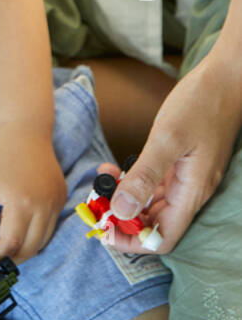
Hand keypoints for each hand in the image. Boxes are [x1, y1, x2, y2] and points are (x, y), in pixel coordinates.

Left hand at [0, 123, 67, 262]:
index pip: (11, 244)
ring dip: (27, 248)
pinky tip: (23, 227)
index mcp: (21, 203)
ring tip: (9, 245)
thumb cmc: (1, 156)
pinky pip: (52, 226)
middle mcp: (43, 207)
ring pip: (44, 240)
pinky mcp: (62, 198)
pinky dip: (38, 234)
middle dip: (13, 257)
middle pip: (31, 248)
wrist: (26, 130)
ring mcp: (56, 203)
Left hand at [101, 51, 241, 253]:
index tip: (104, 229)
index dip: (132, 241)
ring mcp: (187, 178)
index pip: (162, 238)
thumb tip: (121, 210)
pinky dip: (134, 182)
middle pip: (155, 223)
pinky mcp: (181, 164)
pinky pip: (155, 185)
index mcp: (191, 192)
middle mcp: (190, 191)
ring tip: (102, 180)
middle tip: (95, 203)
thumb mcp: (168, 138)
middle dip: (123, 219)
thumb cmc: (200, 104)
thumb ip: (145, 175)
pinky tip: (115, 168)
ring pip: (152, 204)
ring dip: (125, 199)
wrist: (224, 79)